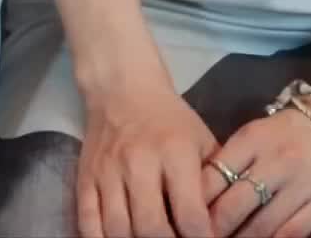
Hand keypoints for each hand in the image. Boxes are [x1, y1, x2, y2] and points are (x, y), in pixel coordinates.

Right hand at [76, 76, 216, 237]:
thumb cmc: (170, 120)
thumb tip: (225, 222)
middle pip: (152, 228)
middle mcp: (140, 162)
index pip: (190, 213)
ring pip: (119, 231)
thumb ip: (213, 180)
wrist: (122, 88)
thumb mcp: (200, 140)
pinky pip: (89, 225)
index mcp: (175, 152)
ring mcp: (109, 172)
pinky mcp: (85, 179)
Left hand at [202, 101, 310, 237]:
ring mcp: (299, 186)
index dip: (194, 203)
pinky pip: (288, 235)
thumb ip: (233, 159)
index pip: (212, 176)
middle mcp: (274, 161)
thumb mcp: (259, 132)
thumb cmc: (295, 129)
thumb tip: (200, 196)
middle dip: (211, 231)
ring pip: (257, 229)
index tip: (184, 219)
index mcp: (253, 139)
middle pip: (231, 207)